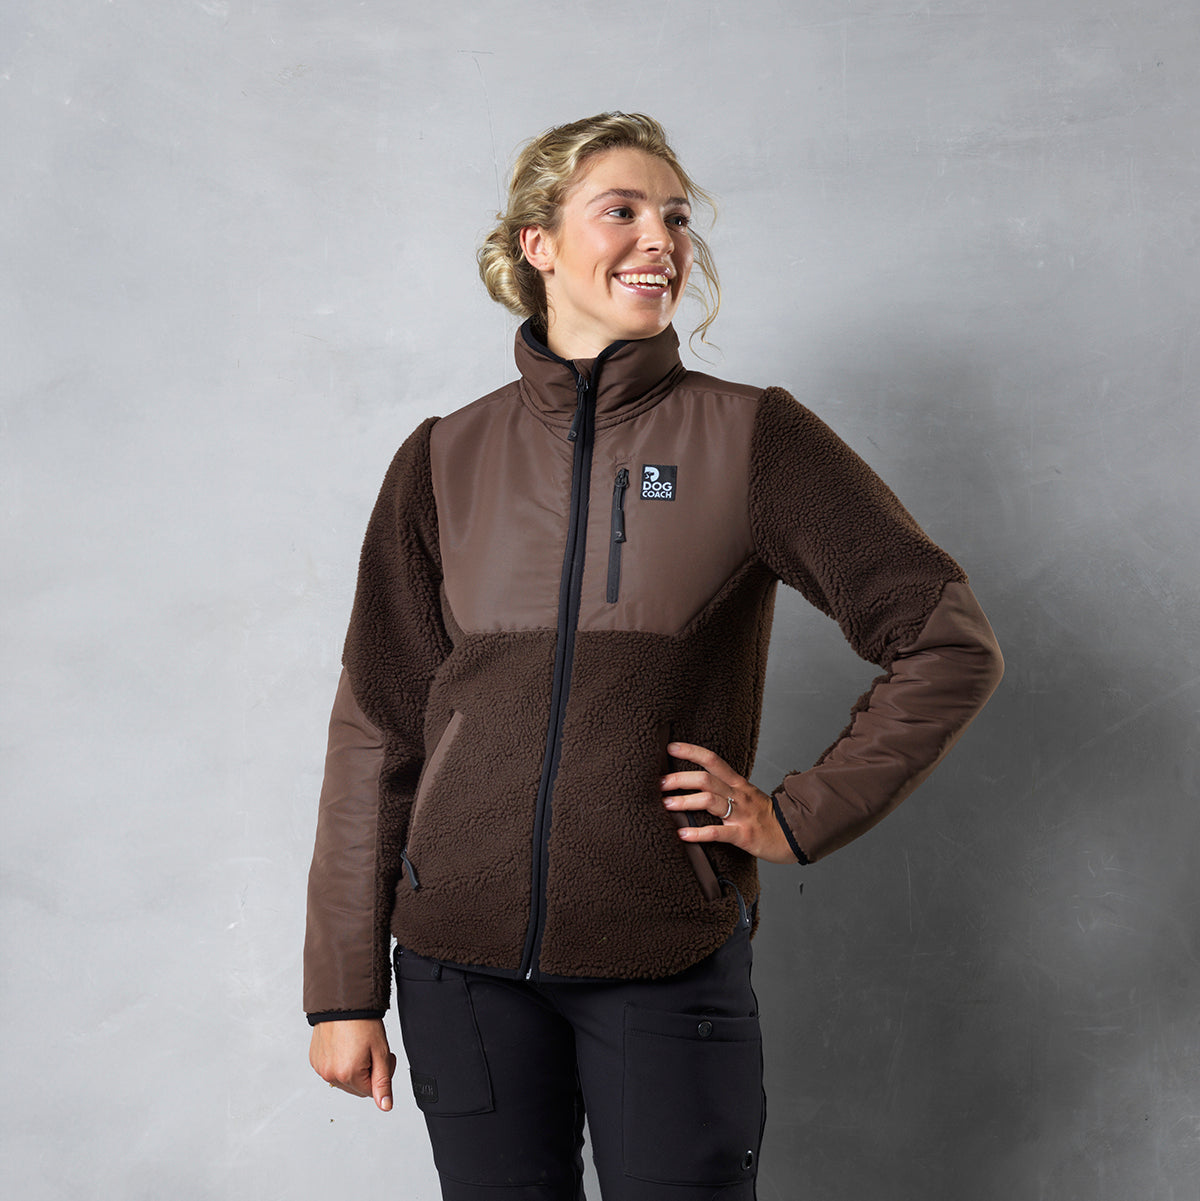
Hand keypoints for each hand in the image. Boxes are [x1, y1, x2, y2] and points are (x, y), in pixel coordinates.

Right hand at [309, 1018, 396, 1111]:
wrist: (343, 1002)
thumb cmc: (363, 1022)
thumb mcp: (380, 1052)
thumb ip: (383, 1082)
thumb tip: (385, 1106)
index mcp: (347, 1074)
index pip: (371, 1091)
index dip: (382, 1074)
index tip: (385, 1057)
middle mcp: (330, 1075)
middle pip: (357, 1088)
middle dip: (368, 1073)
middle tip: (372, 1050)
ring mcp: (320, 1068)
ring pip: (344, 1080)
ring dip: (354, 1069)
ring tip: (358, 1046)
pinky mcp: (314, 1060)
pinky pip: (332, 1070)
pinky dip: (340, 1062)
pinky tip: (346, 1046)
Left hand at [661, 741, 797, 864]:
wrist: (792, 836)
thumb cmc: (765, 816)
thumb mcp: (746, 796)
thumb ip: (724, 789)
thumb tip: (695, 784)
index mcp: (737, 784)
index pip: (712, 760)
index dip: (691, 751)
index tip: (671, 748)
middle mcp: (738, 795)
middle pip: (705, 779)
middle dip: (679, 779)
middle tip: (660, 783)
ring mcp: (741, 814)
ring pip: (709, 801)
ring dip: (684, 802)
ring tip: (666, 805)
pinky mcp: (743, 835)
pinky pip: (718, 832)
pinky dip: (698, 833)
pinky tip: (683, 834)